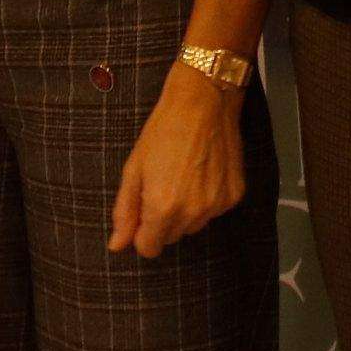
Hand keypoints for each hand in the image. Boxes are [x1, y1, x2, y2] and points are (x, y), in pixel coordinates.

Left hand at [109, 69, 246, 256]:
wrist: (203, 102)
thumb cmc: (163, 131)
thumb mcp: (134, 169)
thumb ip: (125, 212)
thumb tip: (117, 245)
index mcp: (163, 208)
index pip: (149, 248)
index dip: (141, 233)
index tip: (142, 212)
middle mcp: (193, 213)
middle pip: (171, 238)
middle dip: (162, 220)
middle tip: (161, 185)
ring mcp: (217, 205)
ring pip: (193, 226)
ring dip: (185, 211)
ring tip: (183, 176)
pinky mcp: (234, 195)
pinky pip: (213, 211)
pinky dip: (206, 199)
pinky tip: (202, 172)